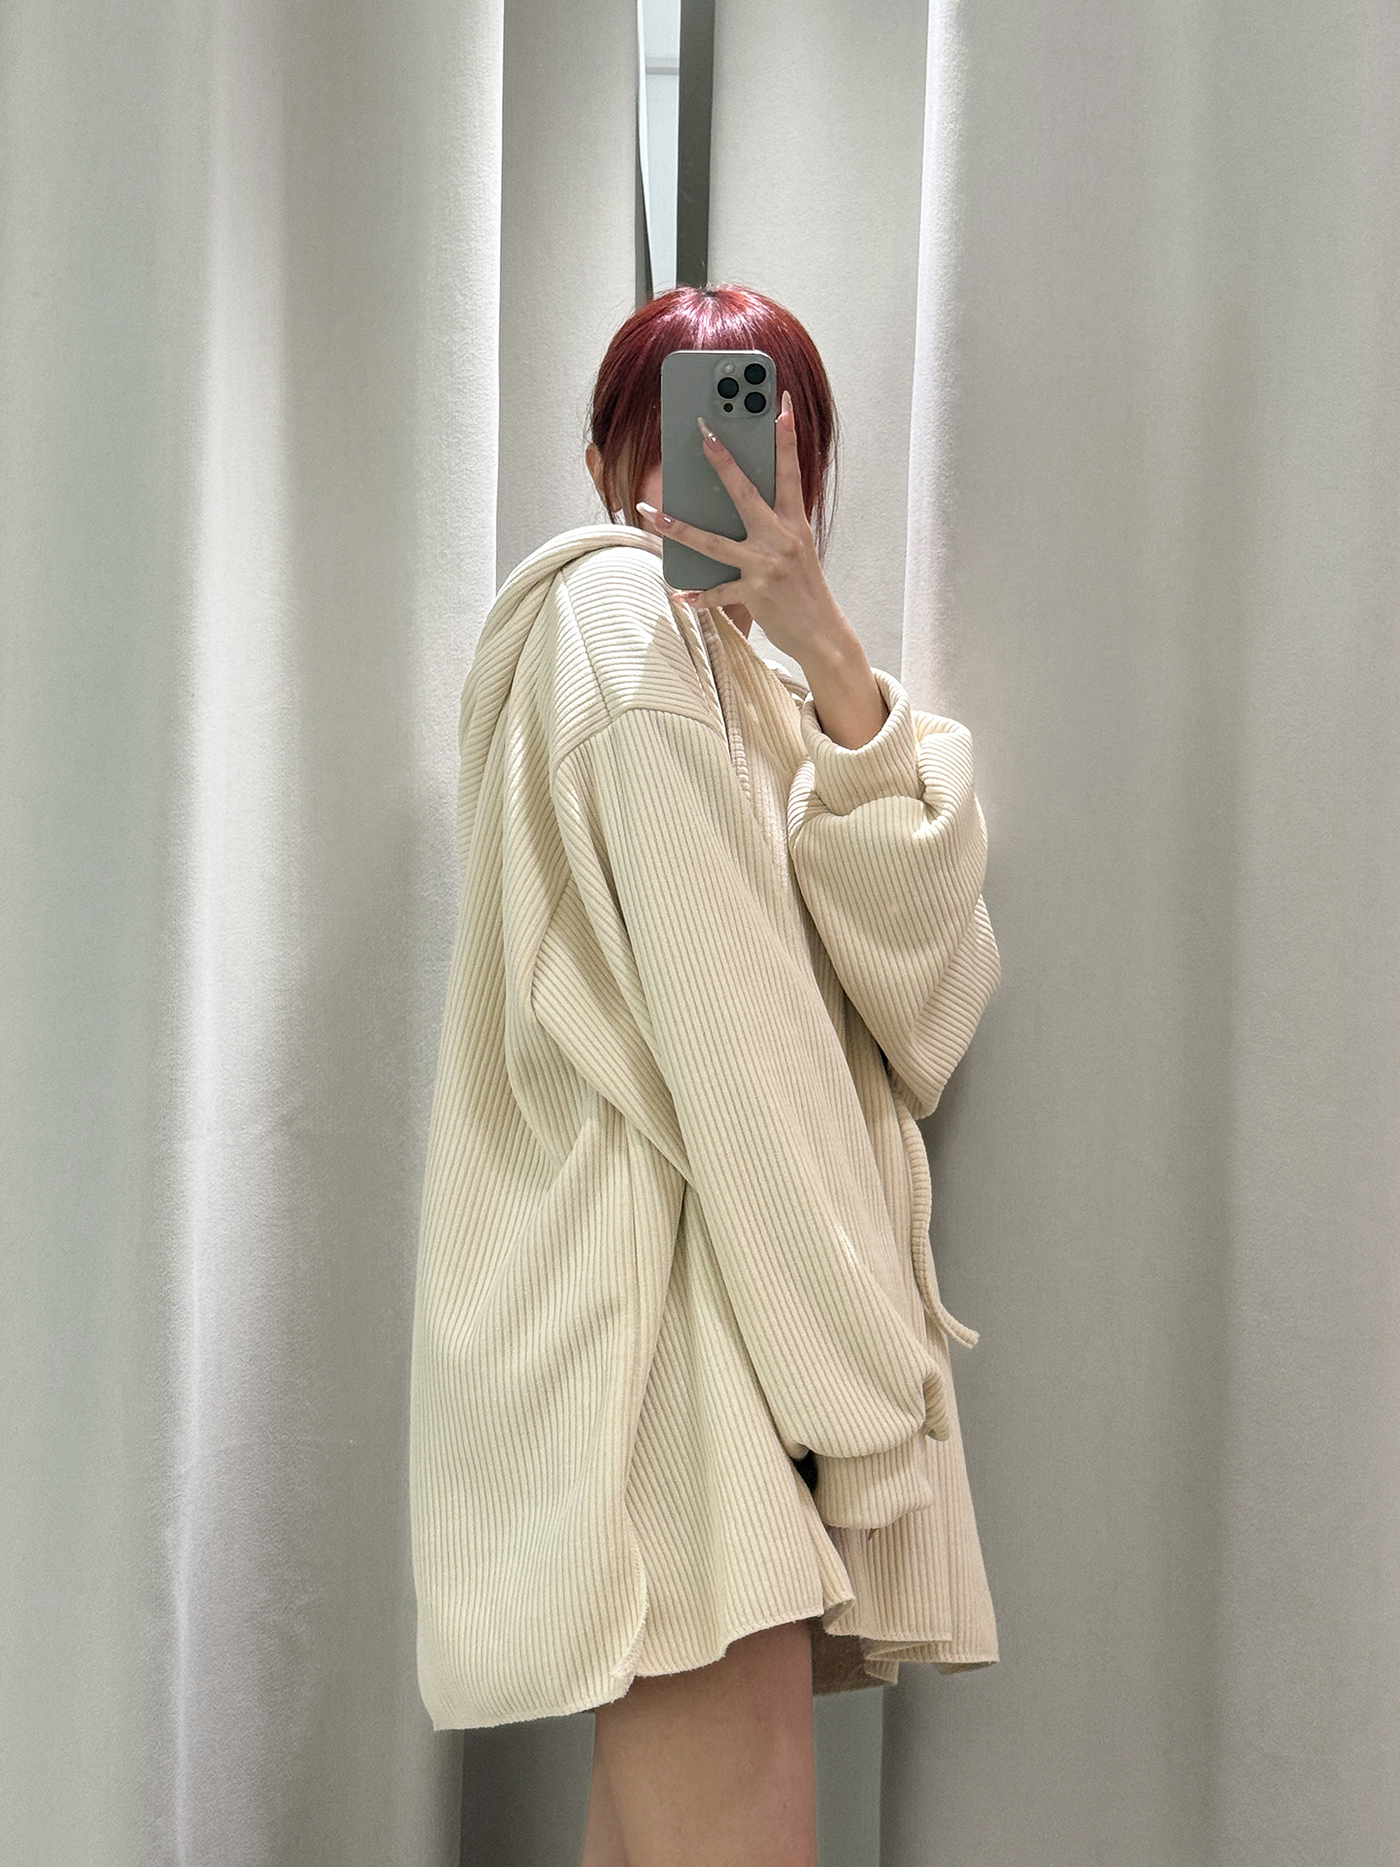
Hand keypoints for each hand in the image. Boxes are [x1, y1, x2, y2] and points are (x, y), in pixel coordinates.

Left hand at [636, 391, 847, 667]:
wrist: (823, 634)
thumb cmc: (804, 588)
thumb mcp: (797, 548)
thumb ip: (772, 523)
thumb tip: (739, 502)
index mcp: (794, 522)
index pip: (790, 471)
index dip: (786, 437)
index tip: (781, 404)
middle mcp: (781, 538)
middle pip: (746, 493)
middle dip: (723, 461)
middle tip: (702, 433)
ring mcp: (767, 566)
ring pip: (715, 543)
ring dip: (679, 529)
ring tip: (651, 514)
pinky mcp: (756, 594)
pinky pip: (718, 592)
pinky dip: (698, 596)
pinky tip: (680, 595)